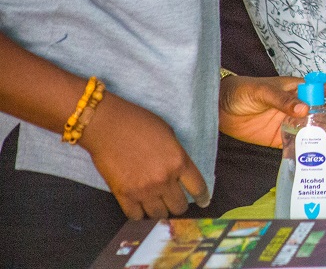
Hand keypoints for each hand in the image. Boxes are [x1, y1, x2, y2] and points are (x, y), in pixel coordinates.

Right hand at [78, 92, 209, 218]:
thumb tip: (180, 173)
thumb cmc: (140, 123)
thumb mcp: (169, 135)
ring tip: (157, 204)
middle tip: (174, 200)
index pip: (198, 188)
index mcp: (179, 162)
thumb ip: (177, 156)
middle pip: (179, 207)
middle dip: (179, 205)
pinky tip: (141, 207)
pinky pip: (136, 216)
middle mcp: (164, 179)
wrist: (107, 126)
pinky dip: (140, 214)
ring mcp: (144, 190)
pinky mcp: (123, 196)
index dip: (202, 197)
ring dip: (160, 210)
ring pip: (159, 214)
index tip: (203, 201)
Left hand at [218, 75, 325, 154]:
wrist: (218, 108)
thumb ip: (283, 100)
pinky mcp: (281, 139)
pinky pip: (302, 147)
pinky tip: (323, 162)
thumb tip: (305, 110)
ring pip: (319, 133)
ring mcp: (292, 124)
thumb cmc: (241, 91)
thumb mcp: (262, 91)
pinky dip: (313, 154)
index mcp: (299, 90)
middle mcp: (300, 107)